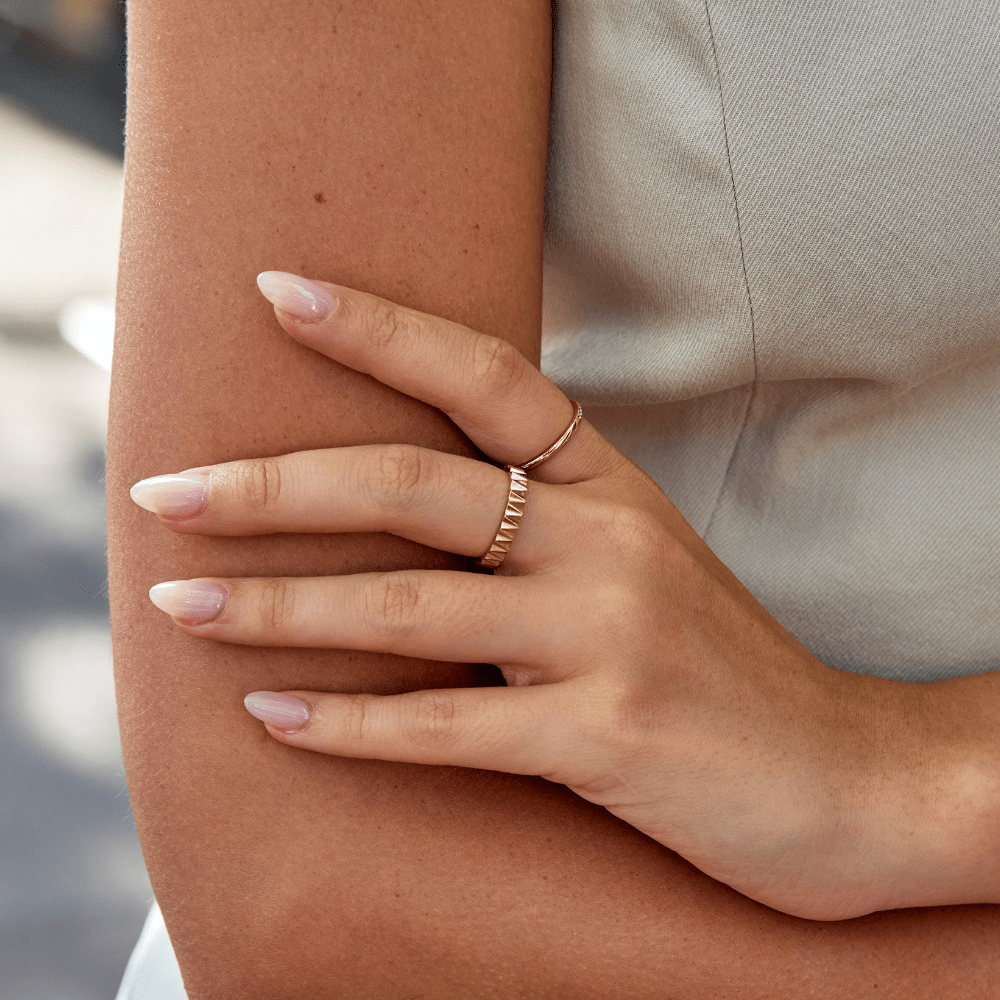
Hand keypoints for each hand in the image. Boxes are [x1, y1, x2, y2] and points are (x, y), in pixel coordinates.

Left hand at [130, 271, 995, 920]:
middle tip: (164, 489)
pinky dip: (351, 724)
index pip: (486, 378)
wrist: (839, 776)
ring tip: (179, 608)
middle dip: (275, 486)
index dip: (380, 328)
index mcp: (614, 488)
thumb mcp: (640, 565)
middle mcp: (609, 544)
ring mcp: (609, 638)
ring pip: (411, 608)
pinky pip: (448, 727)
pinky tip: (273, 716)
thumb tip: (398, 521)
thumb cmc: (720, 667)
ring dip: (279, 608)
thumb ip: (541, 531)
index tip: (277, 291)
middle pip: (414, 486)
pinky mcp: (607, 737)